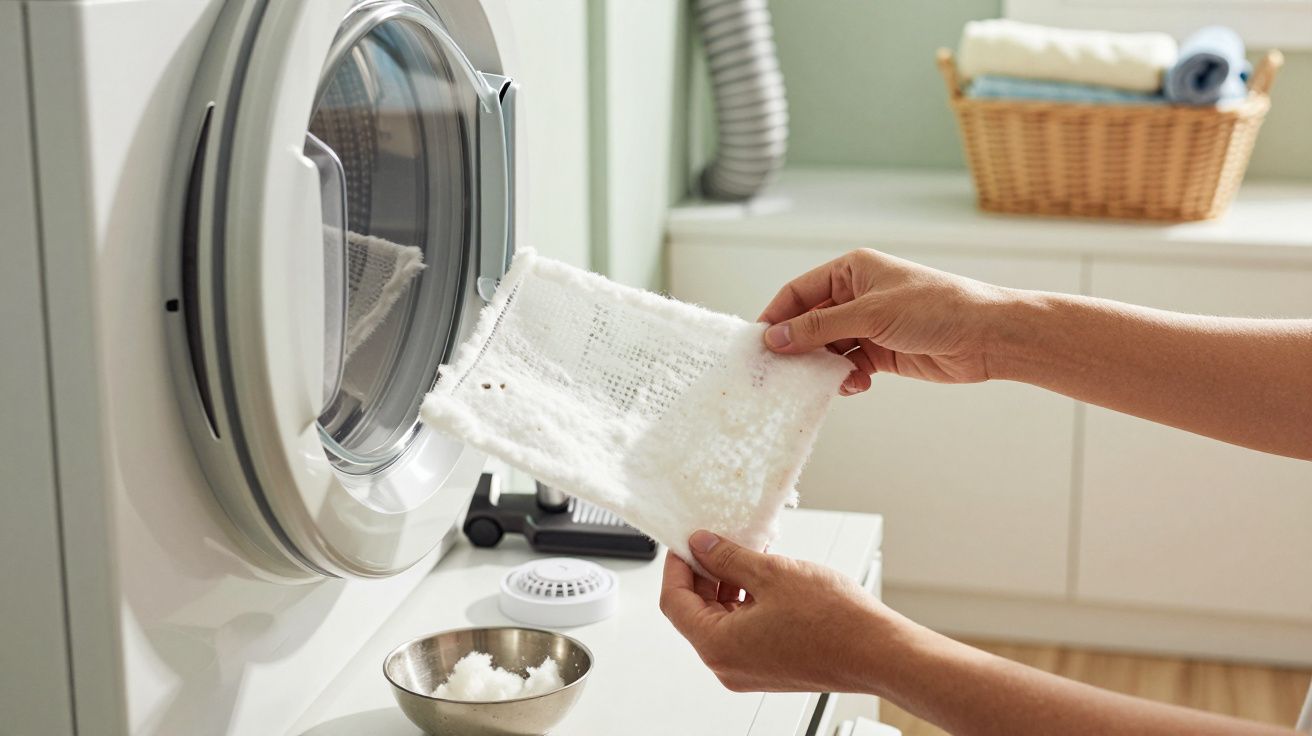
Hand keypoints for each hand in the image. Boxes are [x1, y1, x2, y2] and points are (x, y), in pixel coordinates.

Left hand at [659, 530, 909, 693]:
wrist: (878, 651)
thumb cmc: (834, 622)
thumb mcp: (770, 573)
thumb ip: (728, 558)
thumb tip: (702, 546)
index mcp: (718, 647)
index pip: (674, 602)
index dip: (677, 566)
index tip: (686, 542)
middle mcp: (728, 665)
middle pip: (695, 612)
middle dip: (704, 573)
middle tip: (717, 541)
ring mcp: (749, 669)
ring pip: (721, 620)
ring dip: (727, 585)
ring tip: (747, 552)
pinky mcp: (769, 666)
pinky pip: (743, 630)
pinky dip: (746, 601)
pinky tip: (764, 575)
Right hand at [758, 249, 1010, 392]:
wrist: (986, 336)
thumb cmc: (935, 308)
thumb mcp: (870, 314)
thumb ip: (819, 327)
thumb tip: (774, 339)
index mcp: (852, 270)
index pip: (798, 292)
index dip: (776, 317)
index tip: (757, 345)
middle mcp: (857, 295)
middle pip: (809, 323)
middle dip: (796, 347)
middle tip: (778, 373)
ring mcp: (869, 325)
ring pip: (827, 348)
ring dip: (822, 367)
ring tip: (819, 383)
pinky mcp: (882, 352)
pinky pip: (849, 366)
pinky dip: (846, 378)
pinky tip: (854, 385)